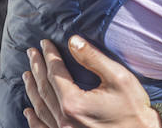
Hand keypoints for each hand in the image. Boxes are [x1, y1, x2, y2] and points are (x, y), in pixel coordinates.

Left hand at [22, 35, 160, 127]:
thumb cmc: (134, 111)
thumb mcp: (118, 78)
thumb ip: (93, 58)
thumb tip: (73, 41)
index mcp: (74, 103)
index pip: (55, 73)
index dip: (49, 56)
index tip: (44, 43)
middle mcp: (65, 121)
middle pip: (44, 89)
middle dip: (37, 68)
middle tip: (31, 53)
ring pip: (41, 109)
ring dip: (32, 90)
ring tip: (27, 75)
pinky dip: (34, 120)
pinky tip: (29, 111)